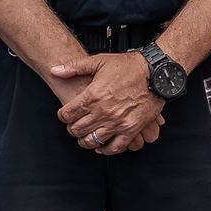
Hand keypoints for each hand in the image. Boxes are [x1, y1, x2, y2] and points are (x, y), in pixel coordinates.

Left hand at [48, 52, 163, 152]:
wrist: (155, 73)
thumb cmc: (128, 66)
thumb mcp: (99, 61)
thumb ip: (74, 67)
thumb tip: (54, 70)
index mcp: (93, 96)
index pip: (68, 114)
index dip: (63, 116)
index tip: (64, 115)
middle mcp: (103, 112)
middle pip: (77, 129)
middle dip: (72, 128)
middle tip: (73, 125)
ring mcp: (117, 123)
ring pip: (92, 140)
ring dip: (85, 140)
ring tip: (84, 137)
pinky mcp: (131, 130)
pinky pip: (115, 147)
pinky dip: (105, 149)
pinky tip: (101, 146)